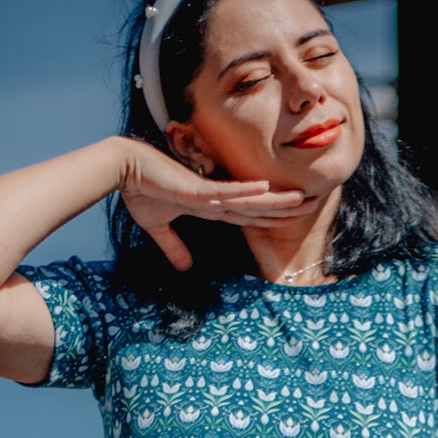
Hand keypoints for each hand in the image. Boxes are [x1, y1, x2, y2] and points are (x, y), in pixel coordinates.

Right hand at [118, 139, 320, 270]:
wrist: (123, 170)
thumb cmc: (140, 190)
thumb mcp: (158, 226)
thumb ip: (173, 246)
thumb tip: (184, 268)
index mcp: (210, 205)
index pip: (249, 215)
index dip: (273, 216)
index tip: (295, 216)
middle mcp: (215, 198)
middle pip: (258, 206)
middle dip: (286, 207)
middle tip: (315, 202)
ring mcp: (208, 192)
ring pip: (249, 199)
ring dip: (276, 200)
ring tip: (302, 199)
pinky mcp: (195, 188)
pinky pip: (225, 191)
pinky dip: (244, 191)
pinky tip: (265, 189)